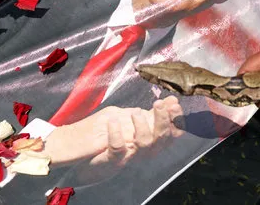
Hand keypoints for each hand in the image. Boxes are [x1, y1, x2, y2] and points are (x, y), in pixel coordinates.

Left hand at [43, 96, 183, 182]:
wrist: (83, 155)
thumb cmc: (111, 136)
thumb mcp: (133, 120)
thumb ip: (152, 113)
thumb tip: (173, 99)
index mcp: (151, 139)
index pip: (171, 131)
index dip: (176, 119)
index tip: (175, 104)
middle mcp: (144, 149)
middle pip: (161, 138)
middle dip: (162, 120)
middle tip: (157, 104)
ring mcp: (129, 155)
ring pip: (144, 145)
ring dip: (142, 126)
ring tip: (135, 112)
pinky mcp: (112, 159)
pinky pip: (118, 149)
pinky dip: (116, 134)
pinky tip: (112, 121)